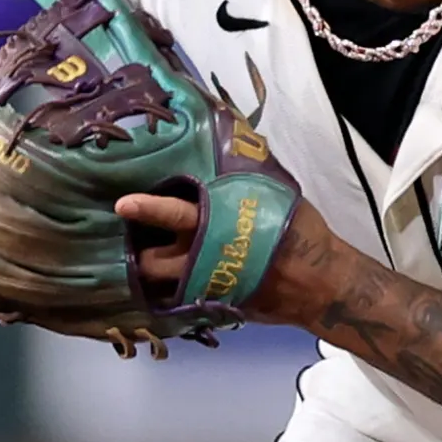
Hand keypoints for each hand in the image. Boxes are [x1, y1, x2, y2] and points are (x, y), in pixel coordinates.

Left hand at [116, 192, 344, 323]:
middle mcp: (202, 259)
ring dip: (150, 273)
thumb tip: (233, 135)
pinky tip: (169, 281)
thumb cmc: (297, 231)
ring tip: (146, 258)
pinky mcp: (211, 306)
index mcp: (217, 225)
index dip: (148, 208)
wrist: (318, 282)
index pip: (175, 214)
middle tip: (132, 237)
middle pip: (151, 260)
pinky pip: (177, 300)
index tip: (123, 203)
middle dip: (139, 250)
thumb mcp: (273, 193)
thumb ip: (244, 174)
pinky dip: (168, 291)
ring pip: (158, 285)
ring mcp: (204, 288)